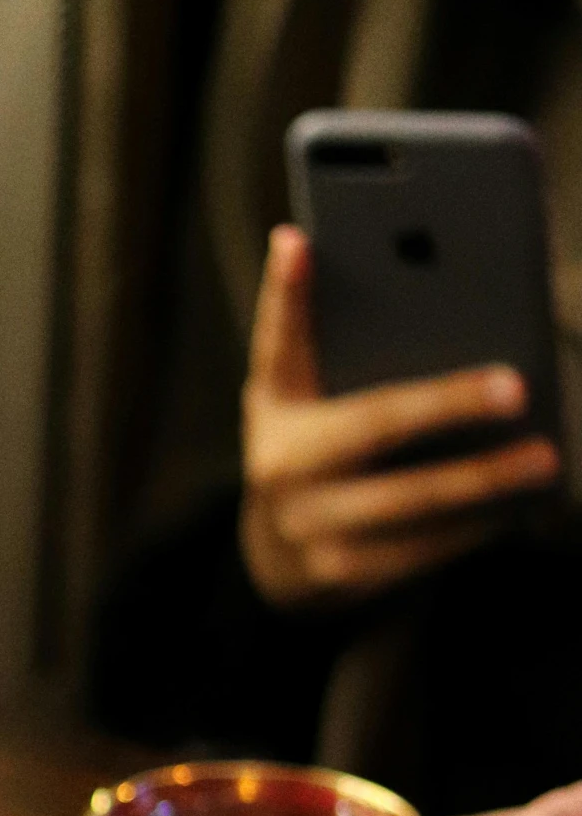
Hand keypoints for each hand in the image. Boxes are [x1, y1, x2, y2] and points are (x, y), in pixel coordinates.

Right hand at [240, 225, 560, 607]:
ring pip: (410, 499)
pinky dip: (476, 526)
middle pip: (373, 424)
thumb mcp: (301, 399)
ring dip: (484, 480)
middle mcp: (279, 465)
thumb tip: (319, 248)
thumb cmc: (312, 452)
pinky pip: (422, 551)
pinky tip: (520, 505)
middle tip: (517, 386)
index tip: (298, 239)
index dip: (285, 292)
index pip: (278, 341)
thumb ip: (323, 340)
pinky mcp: (338, 576)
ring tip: (544, 459)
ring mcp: (308, 525)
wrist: (276, 561)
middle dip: (447, 403)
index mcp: (272, 406)